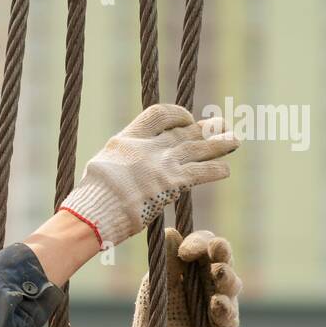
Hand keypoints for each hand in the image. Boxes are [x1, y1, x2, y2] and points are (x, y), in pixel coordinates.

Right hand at [60, 104, 237, 246]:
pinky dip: (216, 169)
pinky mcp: (172, 183)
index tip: (187, 120)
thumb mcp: (100, 169)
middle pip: (183, 131)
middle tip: (220, 124)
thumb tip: (118, 169)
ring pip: (198, 148)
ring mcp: (161, 164)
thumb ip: (117, 163)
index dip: (177, 114)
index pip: (157, 115)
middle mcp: (147, 147)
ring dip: (219, 144)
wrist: (95, 211)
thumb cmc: (90, 198)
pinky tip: (226, 170)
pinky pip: (201, 172)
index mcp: (126, 140)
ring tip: (236, 140)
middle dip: (204, 128)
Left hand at [130, 228, 241, 326]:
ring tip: (219, 273)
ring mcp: (221, 302)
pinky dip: (224, 309)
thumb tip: (170, 231)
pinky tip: (216, 303)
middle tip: (216, 248)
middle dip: (222, 253)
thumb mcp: (157, 284)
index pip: (205, 243)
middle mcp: (212, 279)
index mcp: (195, 264)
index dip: (199, 242)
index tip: (184, 251)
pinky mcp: (222, 326)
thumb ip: (166, 262)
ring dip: (227, 278)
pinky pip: (229, 316)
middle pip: (225, 260)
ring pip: (233, 285)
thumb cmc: (157, 309)